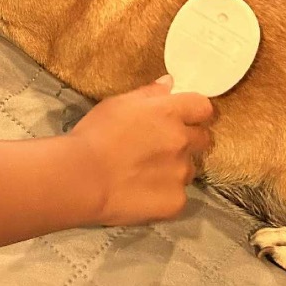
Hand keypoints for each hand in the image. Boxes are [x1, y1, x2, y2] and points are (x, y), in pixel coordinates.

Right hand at [70, 75, 213, 225]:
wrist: (83, 177)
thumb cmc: (95, 134)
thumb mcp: (117, 103)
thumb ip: (148, 93)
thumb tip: (169, 84)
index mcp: (168, 113)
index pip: (203, 107)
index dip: (195, 111)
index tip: (184, 116)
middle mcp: (181, 142)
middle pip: (202, 138)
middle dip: (188, 139)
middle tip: (161, 145)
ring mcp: (181, 173)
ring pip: (189, 168)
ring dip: (175, 167)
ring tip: (145, 171)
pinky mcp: (176, 202)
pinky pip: (179, 194)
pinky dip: (166, 192)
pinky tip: (143, 191)